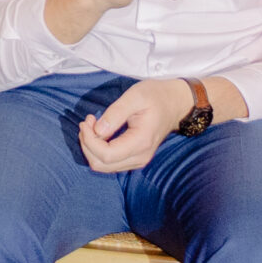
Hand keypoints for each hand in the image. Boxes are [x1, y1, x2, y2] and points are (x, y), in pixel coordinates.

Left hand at [78, 78, 193, 173]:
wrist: (175, 103)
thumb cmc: (156, 96)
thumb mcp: (135, 96)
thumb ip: (116, 113)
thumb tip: (98, 130)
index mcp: (141, 142)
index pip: (106, 155)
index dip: (89, 140)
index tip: (87, 120)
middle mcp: (140, 157)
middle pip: (101, 165)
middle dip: (87, 144)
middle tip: (88, 122)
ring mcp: (138, 160)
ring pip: (103, 166)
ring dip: (91, 147)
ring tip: (92, 125)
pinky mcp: (134, 158)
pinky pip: (109, 163)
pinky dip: (98, 150)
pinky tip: (100, 132)